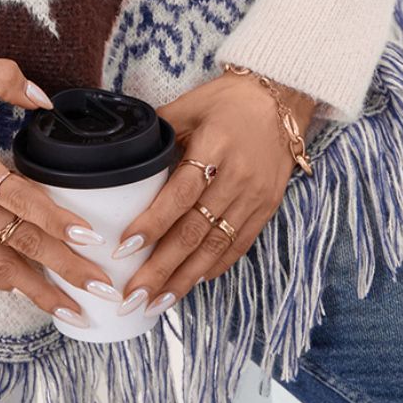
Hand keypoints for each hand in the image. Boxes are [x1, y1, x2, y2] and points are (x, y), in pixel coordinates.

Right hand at [0, 56, 119, 328]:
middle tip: (103, 287)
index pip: (22, 201)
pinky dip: (2, 282)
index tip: (91, 240)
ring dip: (38, 290)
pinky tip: (29, 292)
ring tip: (74, 311)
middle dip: (65, 268)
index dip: (58, 222)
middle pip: (20, 241)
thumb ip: (4, 78)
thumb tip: (46, 100)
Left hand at [113, 70, 317, 318]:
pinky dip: (213, 268)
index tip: (125, 247)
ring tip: (156, 303)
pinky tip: (190, 284)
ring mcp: (254, 196)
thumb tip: (121, 152)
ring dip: (184, 279)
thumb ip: (159, 131)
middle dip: (161, 267)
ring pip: (215, 247)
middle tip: (133, 294)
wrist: (281, 99)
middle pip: (194, 230)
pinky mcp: (266, 209)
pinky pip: (238, 246)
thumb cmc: (228, 100)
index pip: (179, 193)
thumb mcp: (189, 104)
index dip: (152, 222)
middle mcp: (237, 177)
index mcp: (214, 146)